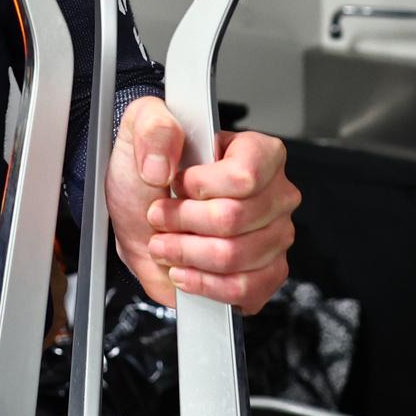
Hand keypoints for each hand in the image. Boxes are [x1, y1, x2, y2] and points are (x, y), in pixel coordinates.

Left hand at [106, 95, 299, 311]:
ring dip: (186, 253)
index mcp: (258, 152)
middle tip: (160, 217)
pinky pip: (243, 289)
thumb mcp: (139, 130)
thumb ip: (153, 127)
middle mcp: (275, 194)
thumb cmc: (149, 174)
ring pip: (234, 256)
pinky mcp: (266, 273)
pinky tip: (185, 271)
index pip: (244, 176)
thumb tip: (163, 163)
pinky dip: (204, 284)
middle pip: (234, 218)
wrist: (140, 219)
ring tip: (166, 244)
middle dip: (183, 221)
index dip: (201, 186)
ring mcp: (275, 236)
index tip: (176, 183)